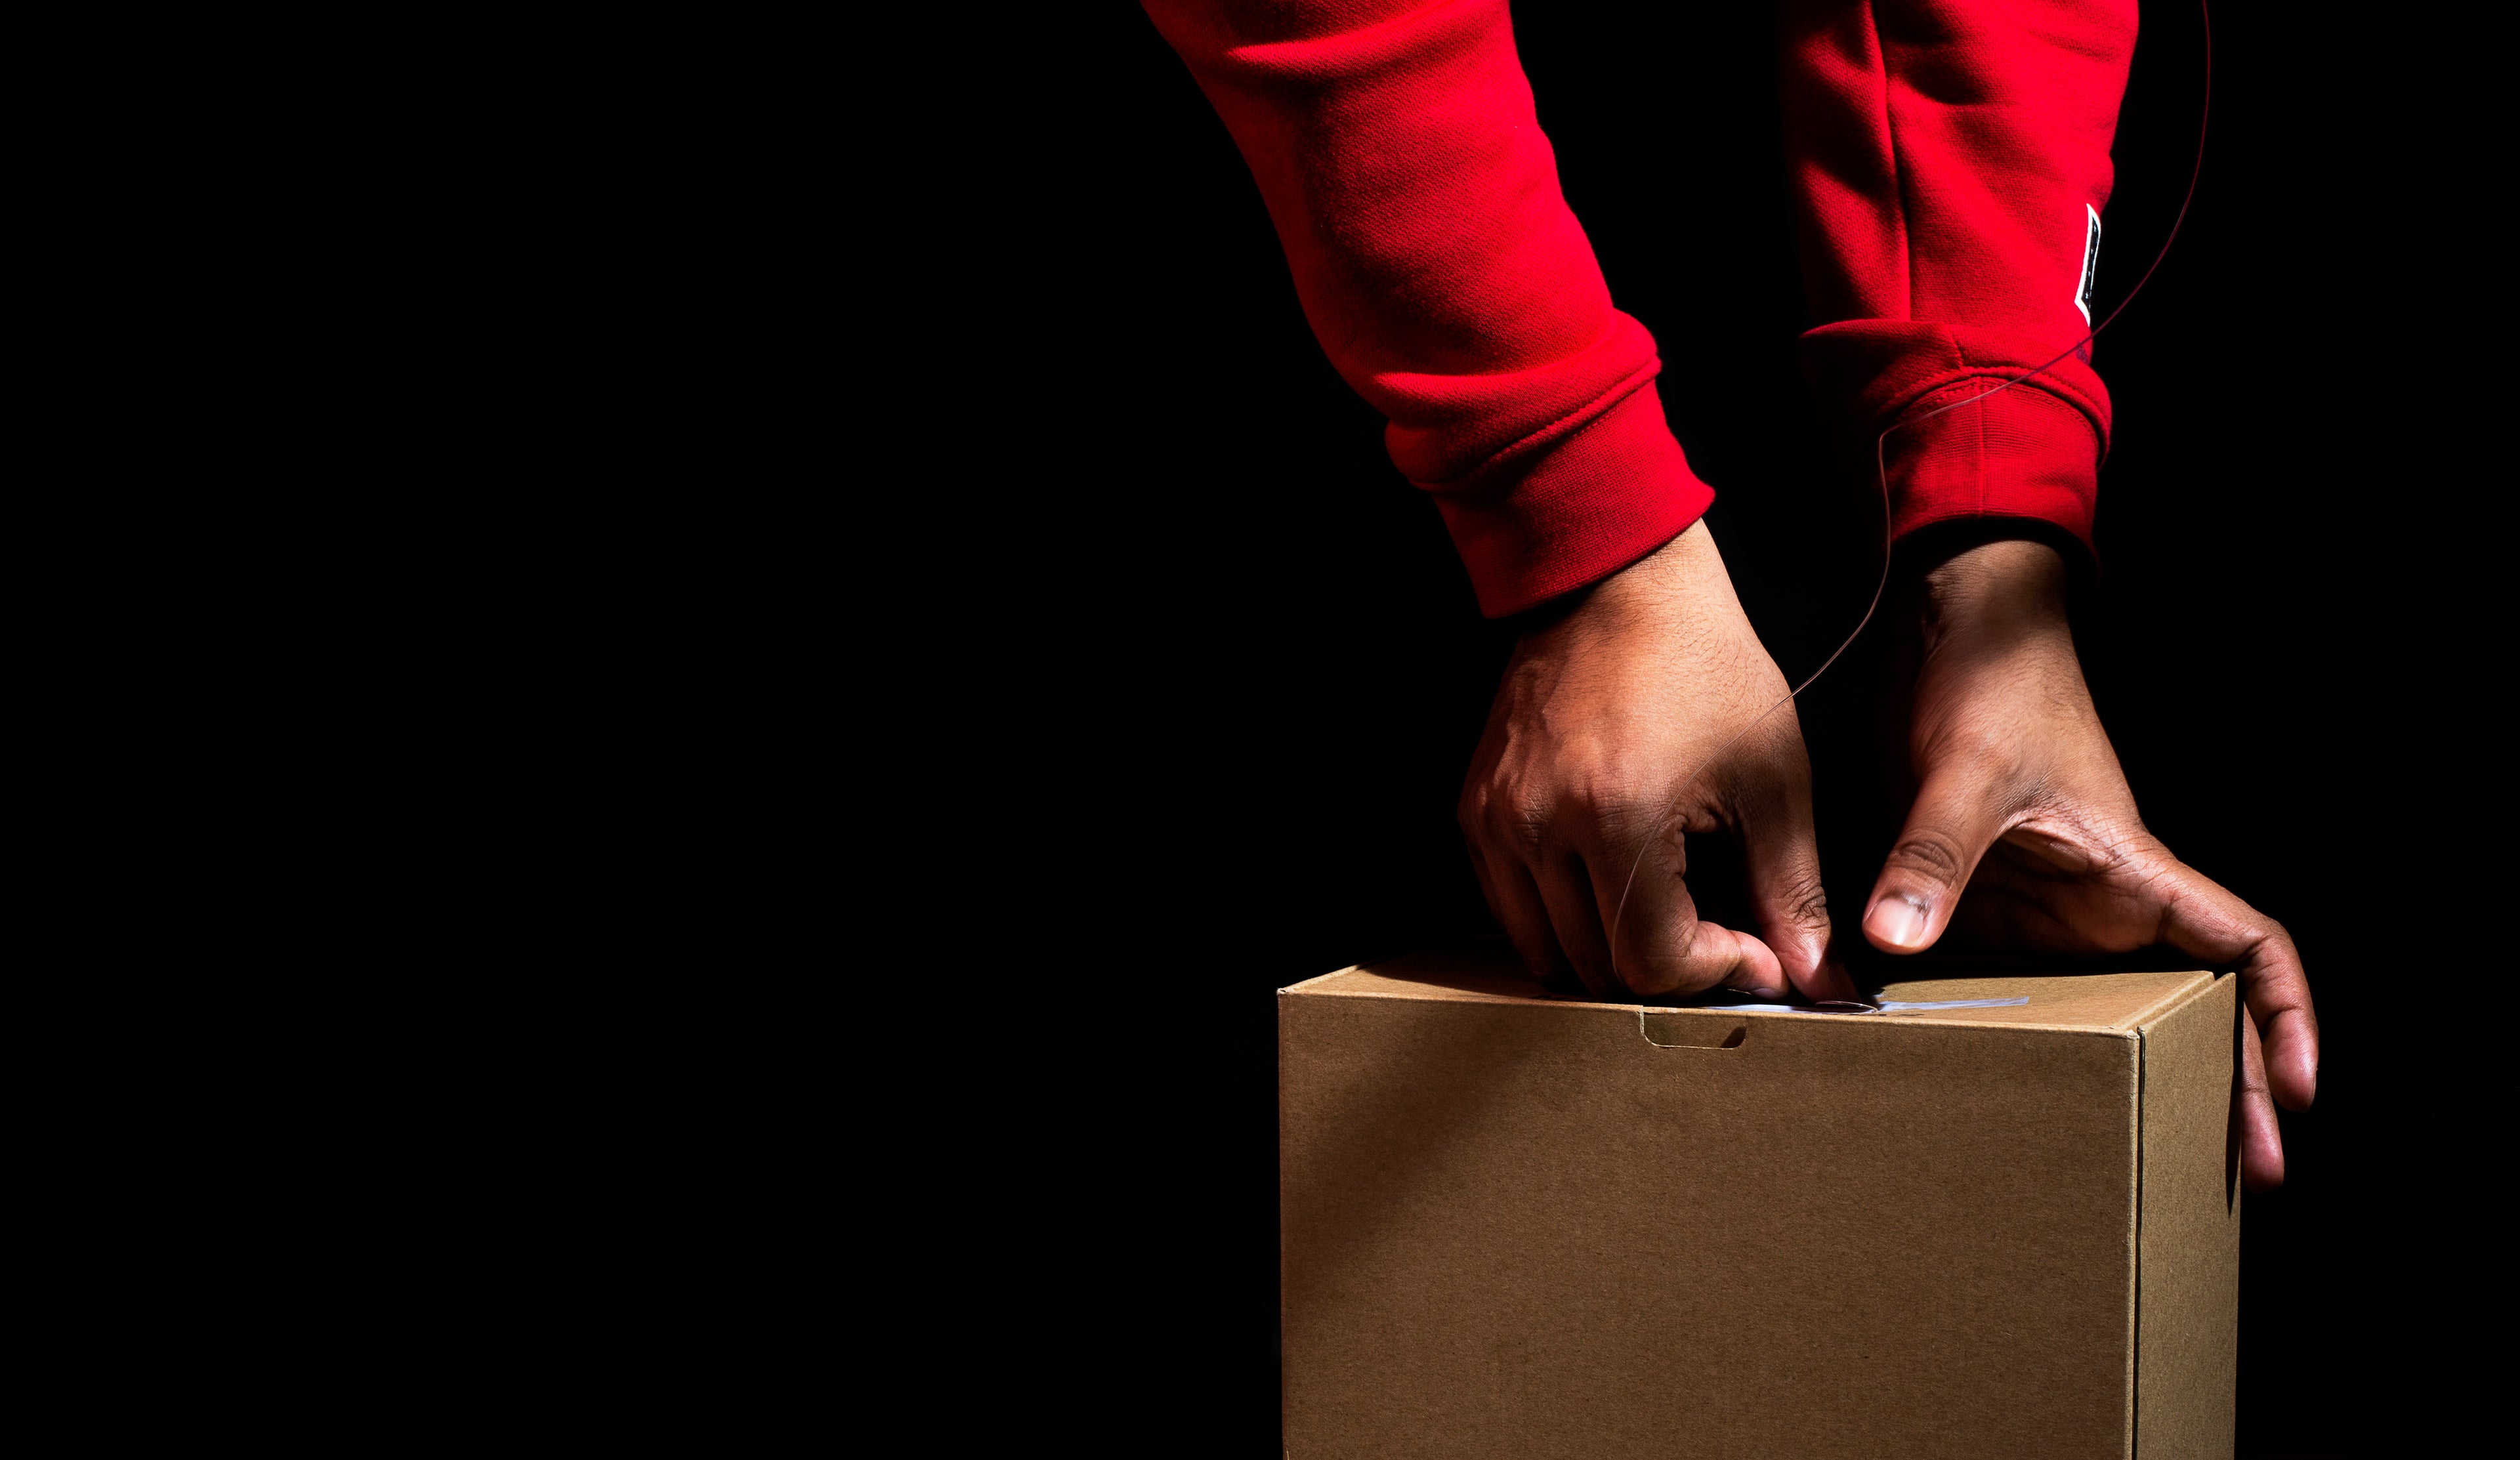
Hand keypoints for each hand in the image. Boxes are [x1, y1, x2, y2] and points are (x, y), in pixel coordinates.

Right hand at [1459, 522, 1850, 1001]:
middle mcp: (1539, 825)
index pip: (1652, 962)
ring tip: (1671, 911)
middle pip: (1598, 967)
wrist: (1617, 584)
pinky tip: (1614, 885)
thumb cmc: (1704, 667)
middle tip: (1724, 933)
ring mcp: (1496, 820)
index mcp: (1617, 816)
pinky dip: (1563, 920)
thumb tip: (1818, 979)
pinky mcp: (1476, 811)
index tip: (1756, 948)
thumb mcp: (1772, 778)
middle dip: (1671, 966)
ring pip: (1547, 950)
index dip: (1715, 973)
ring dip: (1614, 952)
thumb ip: (1792, 890)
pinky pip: (1511, 908)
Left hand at [1860, 537, 2317, 1187]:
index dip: (2284, 1018)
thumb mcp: (1963, 773)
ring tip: (2128, 1172)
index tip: (2298, 1093)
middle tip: (2234, 1182)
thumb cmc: (1992, 687)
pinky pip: (2011, 991)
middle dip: (2218, 1089)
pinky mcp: (1985, 912)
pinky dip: (2014, 1045)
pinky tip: (1992, 1104)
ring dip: (2118, 1082)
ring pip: (2104, 1012)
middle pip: (2188, 1006)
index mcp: (2137, 872)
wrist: (1950, 635)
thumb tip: (1894, 939)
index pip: (2250, 946)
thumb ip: (1934, 856)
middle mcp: (2103, 905)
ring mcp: (2046, 914)